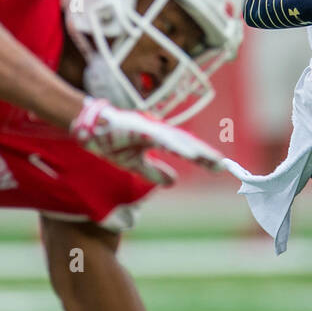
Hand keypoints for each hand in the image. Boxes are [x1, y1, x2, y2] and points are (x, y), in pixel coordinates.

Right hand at [71, 97, 222, 185]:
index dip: (202, 157)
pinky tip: (189, 153)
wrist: (88, 128)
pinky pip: (161, 139)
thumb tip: (173, 182)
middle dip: (205, 154)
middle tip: (223, 165)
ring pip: (177, 140)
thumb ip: (154, 172)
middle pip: (186, 143)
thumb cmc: (111, 142)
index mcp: (158, 139)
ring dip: (195, 150)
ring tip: (213, 159)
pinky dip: (176, 145)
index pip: (185, 149)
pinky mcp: (139, 129)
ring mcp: (149, 128)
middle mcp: (158, 132)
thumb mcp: (134, 163)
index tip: (219, 166)